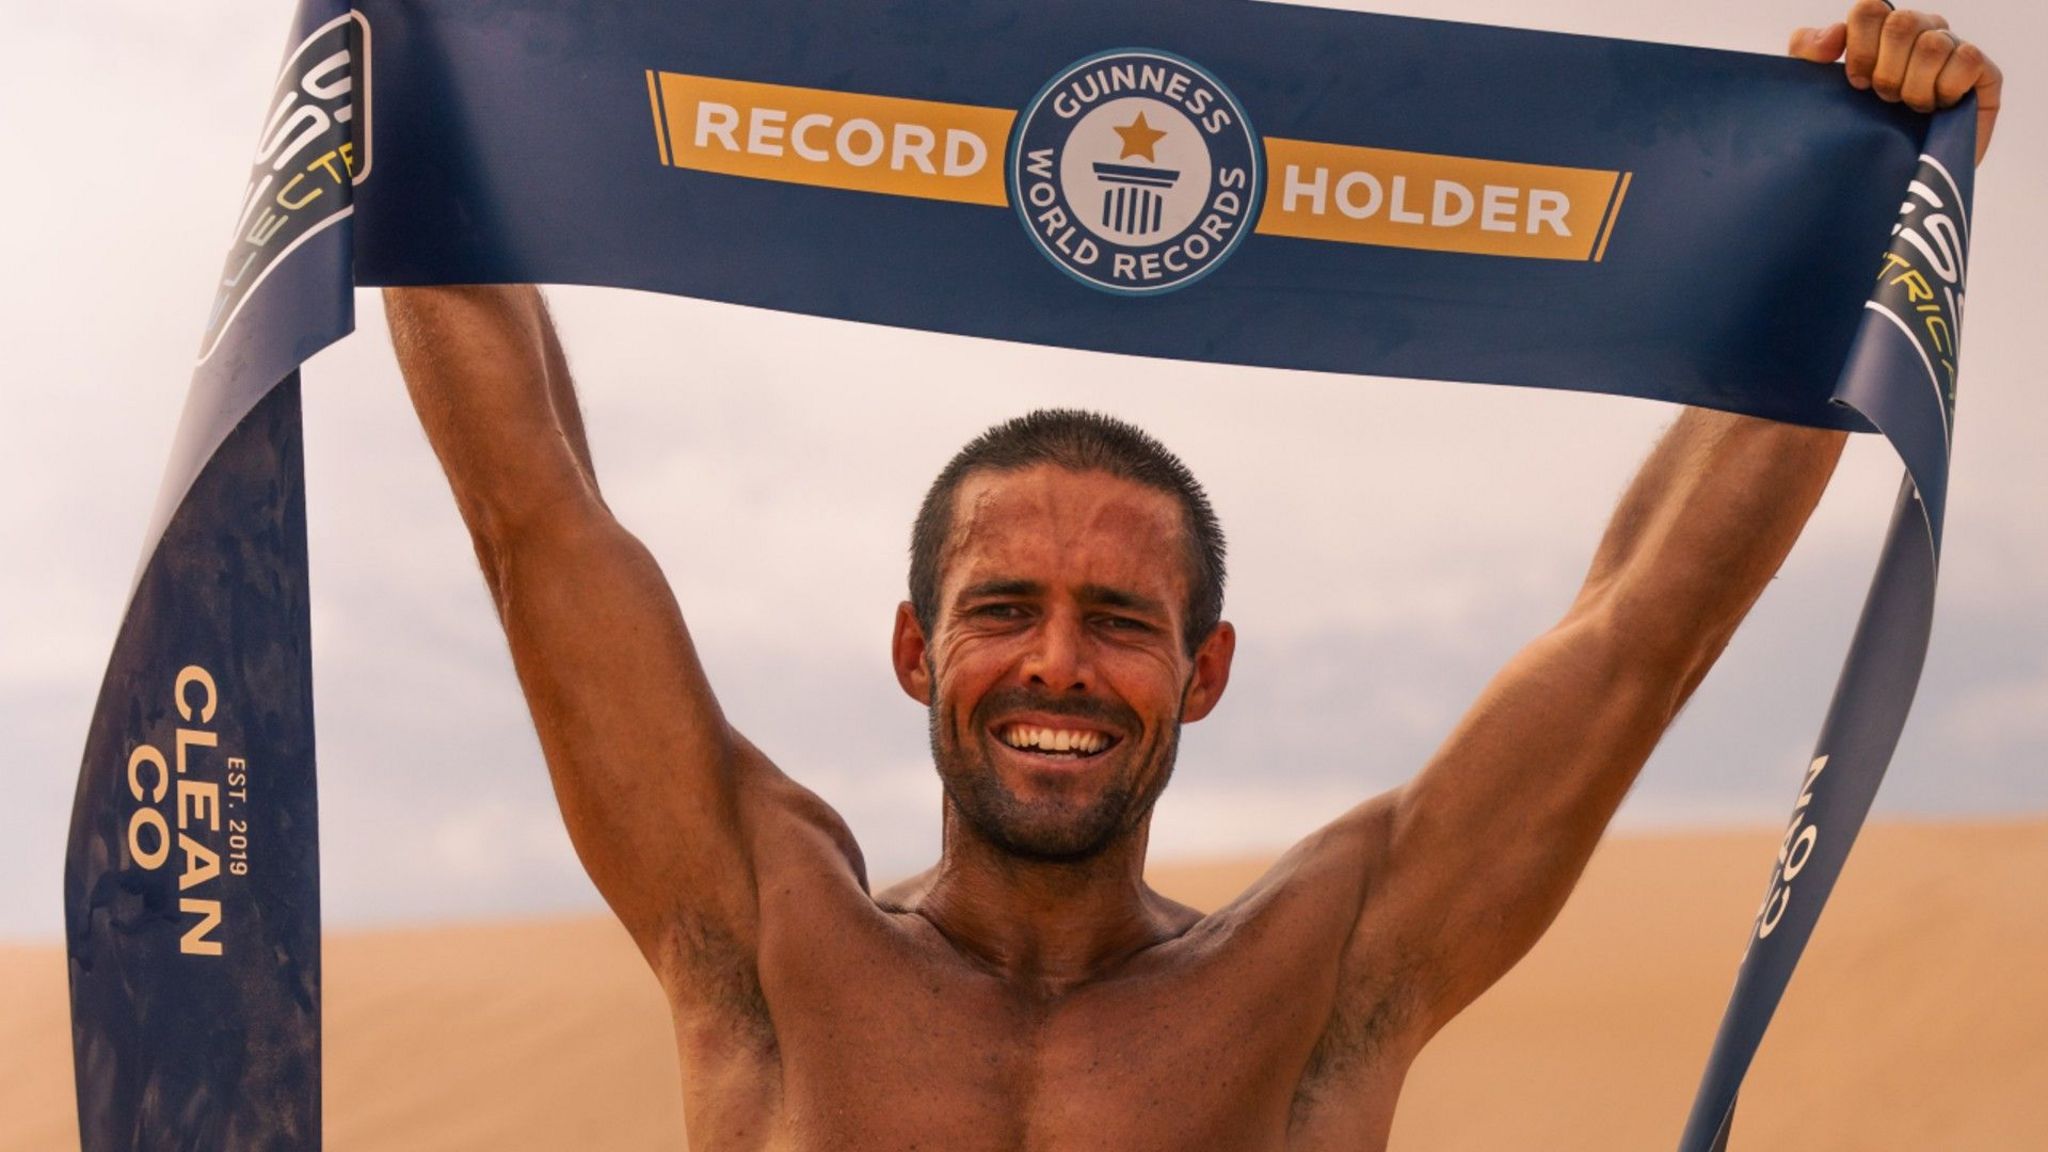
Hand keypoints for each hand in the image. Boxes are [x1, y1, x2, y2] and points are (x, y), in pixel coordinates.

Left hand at [1788, 1, 2002, 163]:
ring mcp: (1953, 50)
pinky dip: (1947, 88)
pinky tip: (1939, 108)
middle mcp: (1920, 33)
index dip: (1861, 48)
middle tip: (1885, 100)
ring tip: (1912, 109)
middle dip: (1886, 71)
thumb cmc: (1859, 134)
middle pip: (1902, 22)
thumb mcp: (1818, 95)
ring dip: (1914, 86)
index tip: (1857, 84)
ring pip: (1933, 43)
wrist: (1893, 183)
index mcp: (1882, 32)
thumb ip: (1808, 54)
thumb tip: (1834, 32)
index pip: (1871, 9)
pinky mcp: (1983, 72)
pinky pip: (1967, 59)